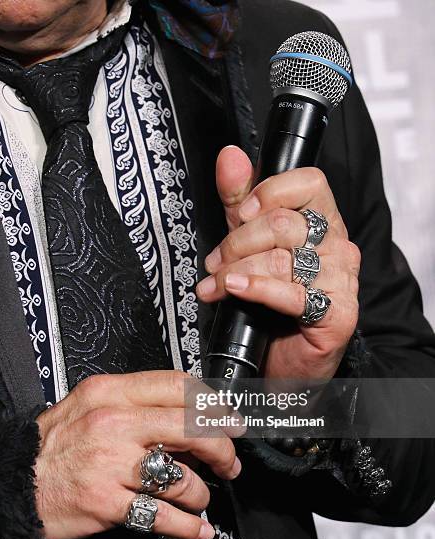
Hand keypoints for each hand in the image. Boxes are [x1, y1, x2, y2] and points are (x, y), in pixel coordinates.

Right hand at [35, 370, 241, 538]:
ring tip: (200, 497)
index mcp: (112, 392)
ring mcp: (110, 463)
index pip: (178, 386)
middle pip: (190, 428)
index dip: (213, 404)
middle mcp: (113, 422)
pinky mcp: (106, 502)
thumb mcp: (90, 404)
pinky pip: (162, 515)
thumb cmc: (56, 444)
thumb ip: (135, 403)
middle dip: (221, 447)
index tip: (229, 419)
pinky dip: (188, 525)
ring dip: (201, 492)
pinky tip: (197, 528)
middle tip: (229, 461)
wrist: (13, 480)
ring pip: (181, 476)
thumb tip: (186, 415)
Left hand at [196, 146, 359, 379]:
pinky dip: (256, 289)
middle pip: (285, 223)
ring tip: (215, 283)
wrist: (284, 362)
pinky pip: (292, 293)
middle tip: (216, 262)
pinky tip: (234, 290)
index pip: (308, 183)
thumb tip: (230, 156)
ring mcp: (342, 280)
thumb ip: (240, 201)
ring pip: (282, 257)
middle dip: (237, 242)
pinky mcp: (337, 313)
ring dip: (236, 270)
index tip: (239, 213)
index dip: (267, 193)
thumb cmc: (271, 304)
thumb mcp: (251, 245)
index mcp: (324, 222)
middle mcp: (338, 246)